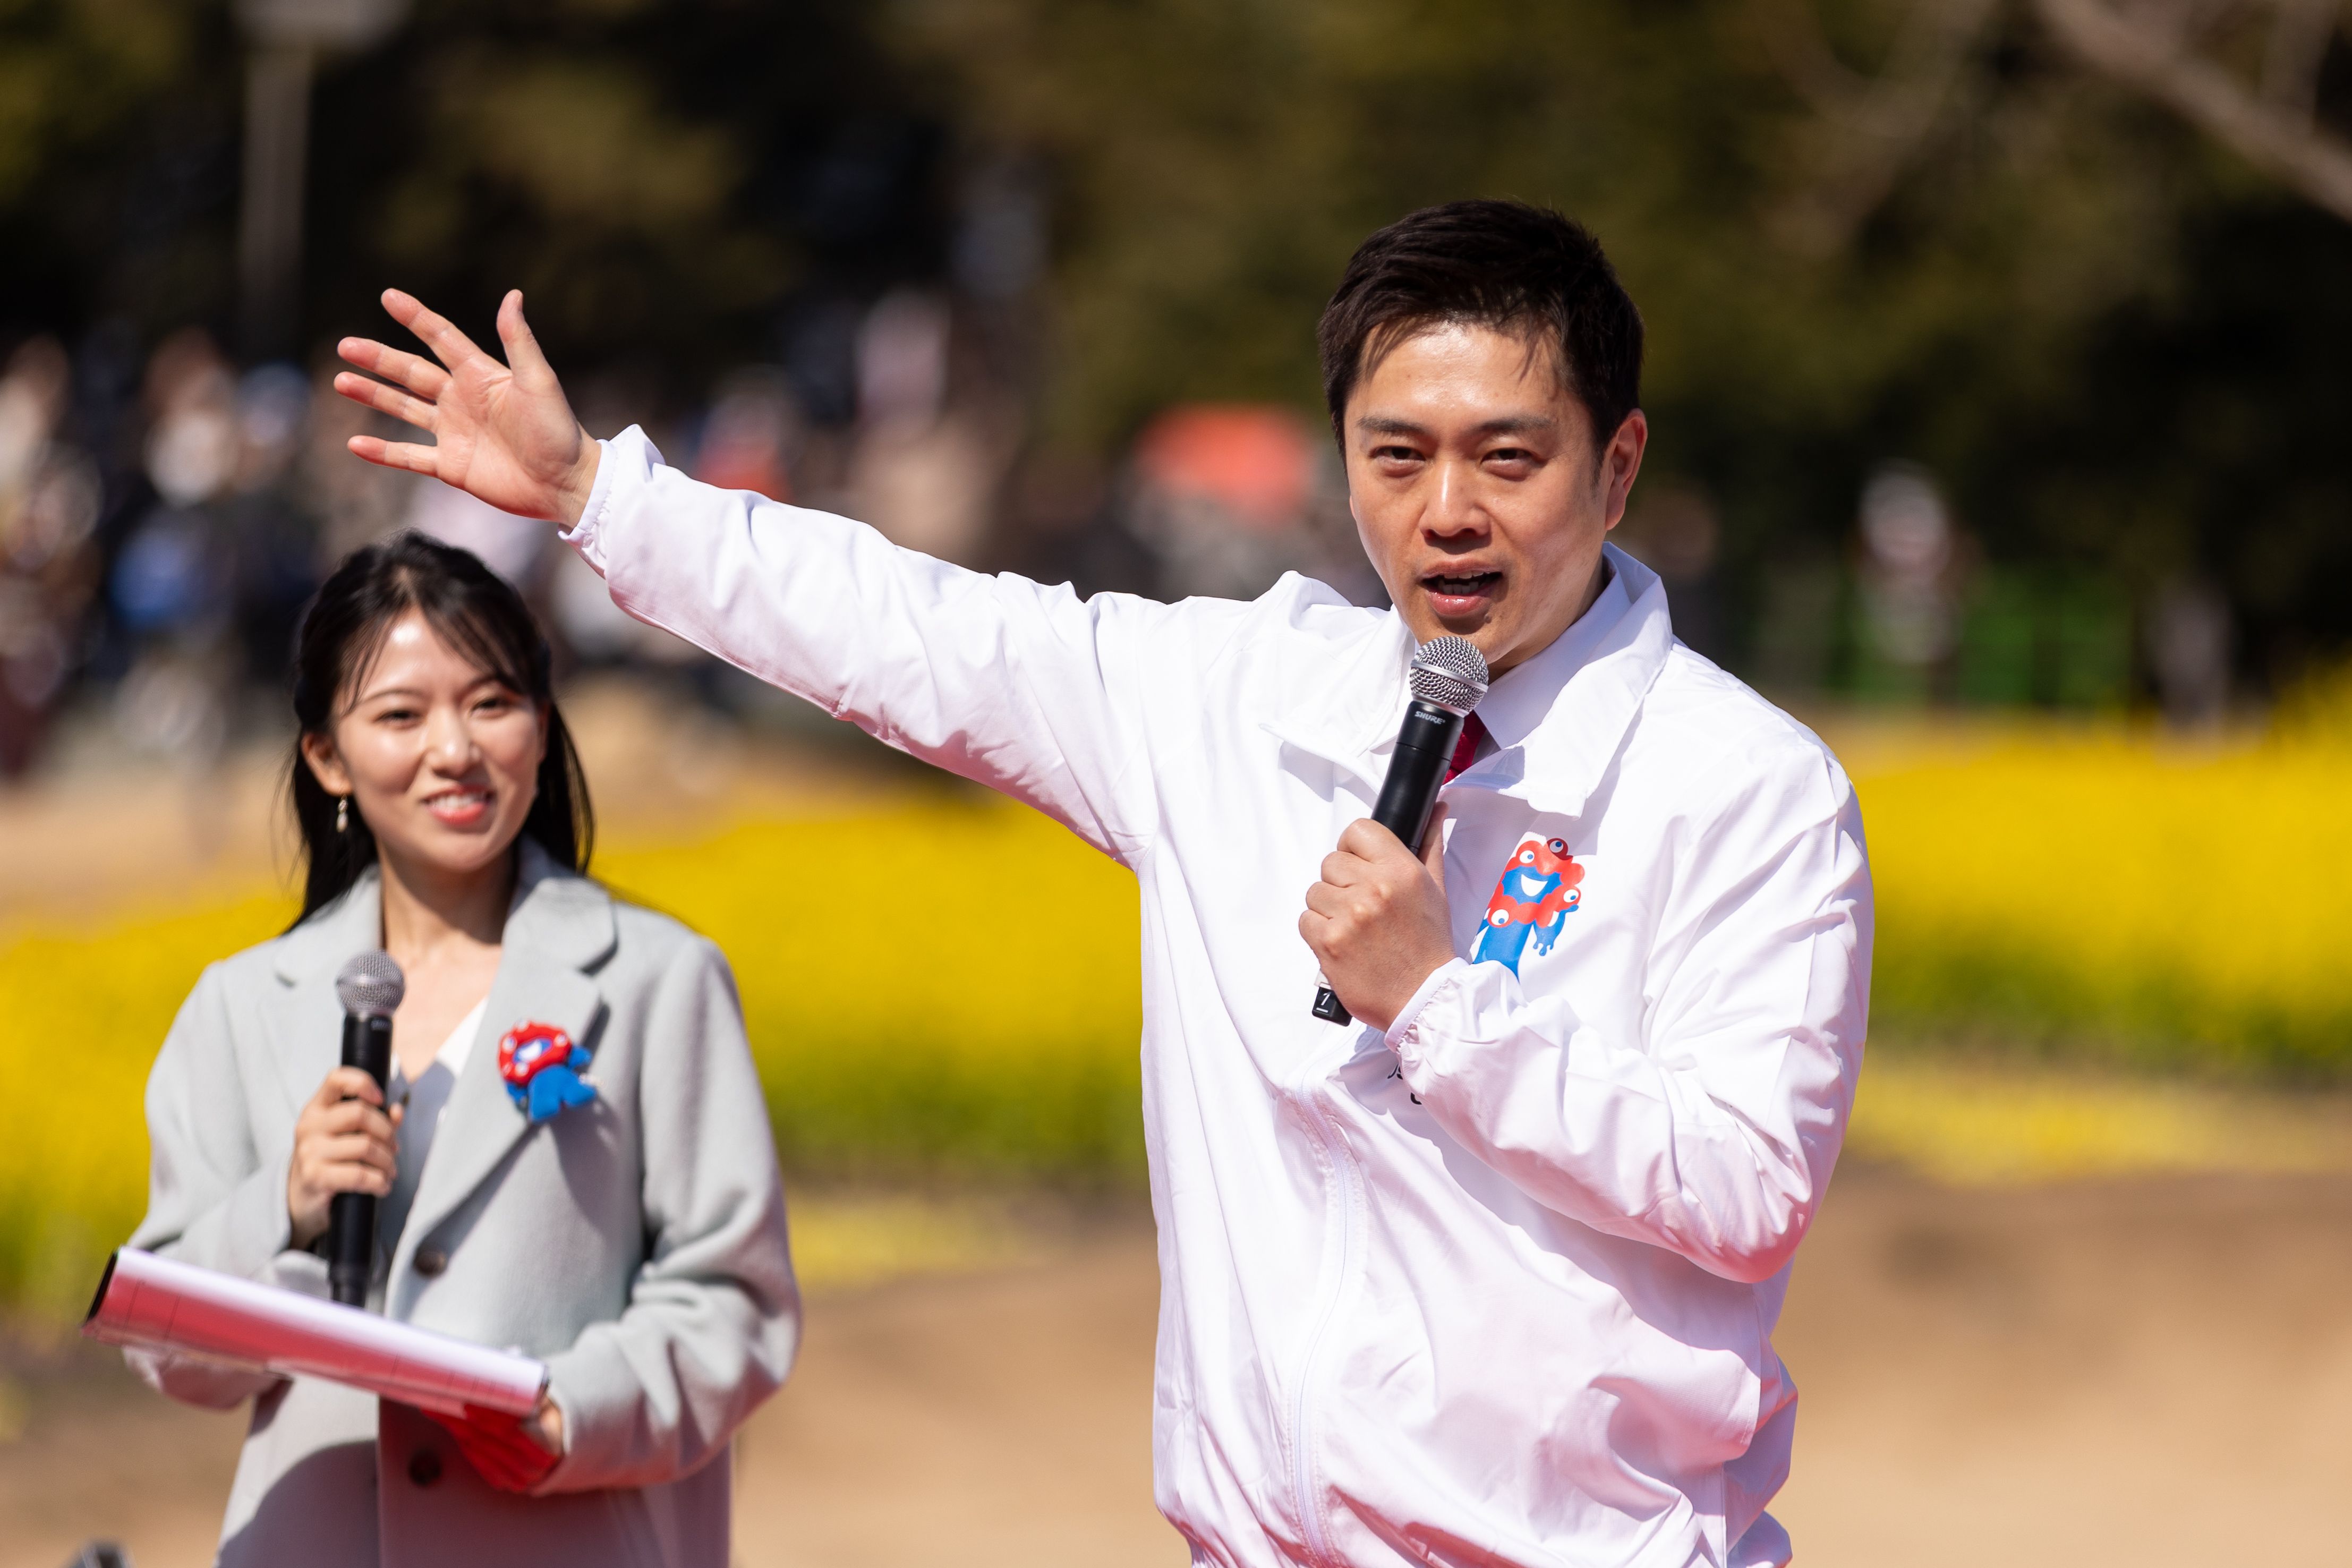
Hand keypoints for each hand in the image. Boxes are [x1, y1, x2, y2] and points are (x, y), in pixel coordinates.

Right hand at [287, 1067, 402, 1248]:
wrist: (302, 1197)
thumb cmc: (331, 1160)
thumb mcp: (348, 1135)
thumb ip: (375, 1119)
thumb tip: (397, 1111)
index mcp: (317, 1108)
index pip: (336, 1079)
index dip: (363, 1082)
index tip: (380, 1099)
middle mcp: (309, 1126)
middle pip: (360, 1114)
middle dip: (387, 1132)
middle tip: (393, 1148)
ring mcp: (309, 1151)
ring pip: (365, 1146)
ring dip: (387, 1161)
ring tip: (390, 1170)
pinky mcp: (314, 1176)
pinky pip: (359, 1175)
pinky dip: (379, 1182)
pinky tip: (382, 1186)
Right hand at [335, 289, 601, 524]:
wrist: (566, 483)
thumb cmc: (558, 430)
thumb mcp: (539, 380)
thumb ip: (519, 340)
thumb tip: (512, 294)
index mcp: (481, 375)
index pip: (441, 338)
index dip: (416, 317)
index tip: (389, 296)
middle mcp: (462, 400)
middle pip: (412, 372)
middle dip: (379, 358)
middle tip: (345, 345)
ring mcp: (454, 432)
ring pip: (404, 408)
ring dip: (373, 395)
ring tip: (341, 381)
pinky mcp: (452, 465)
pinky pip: (409, 456)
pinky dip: (383, 452)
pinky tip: (355, 443)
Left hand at [425, 1394, 563, 1493]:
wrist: (553, 1443)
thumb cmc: (543, 1416)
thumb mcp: (541, 1401)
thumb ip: (525, 1388)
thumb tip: (506, 1359)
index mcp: (550, 1444)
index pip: (512, 1429)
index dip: (489, 1416)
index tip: (469, 1404)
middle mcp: (535, 1467)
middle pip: (491, 1440)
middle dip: (464, 1422)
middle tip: (444, 1405)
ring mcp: (519, 1478)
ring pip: (481, 1451)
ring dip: (459, 1432)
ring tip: (442, 1413)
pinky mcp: (504, 1482)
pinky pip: (479, 1463)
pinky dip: (466, 1445)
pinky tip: (456, 1430)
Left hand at [1299, 803, 1456, 1032]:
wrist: (1424, 998)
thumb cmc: (1429, 945)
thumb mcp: (1436, 890)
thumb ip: (1430, 845)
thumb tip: (1435, 808)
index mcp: (1401, 870)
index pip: (1358, 831)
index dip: (1353, 848)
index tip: (1359, 866)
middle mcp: (1374, 888)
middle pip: (1331, 862)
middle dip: (1342, 883)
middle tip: (1362, 907)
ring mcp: (1349, 915)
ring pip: (1315, 891)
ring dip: (1328, 909)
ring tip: (1354, 928)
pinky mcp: (1328, 942)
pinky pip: (1305, 920)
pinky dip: (1318, 932)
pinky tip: (1342, 944)